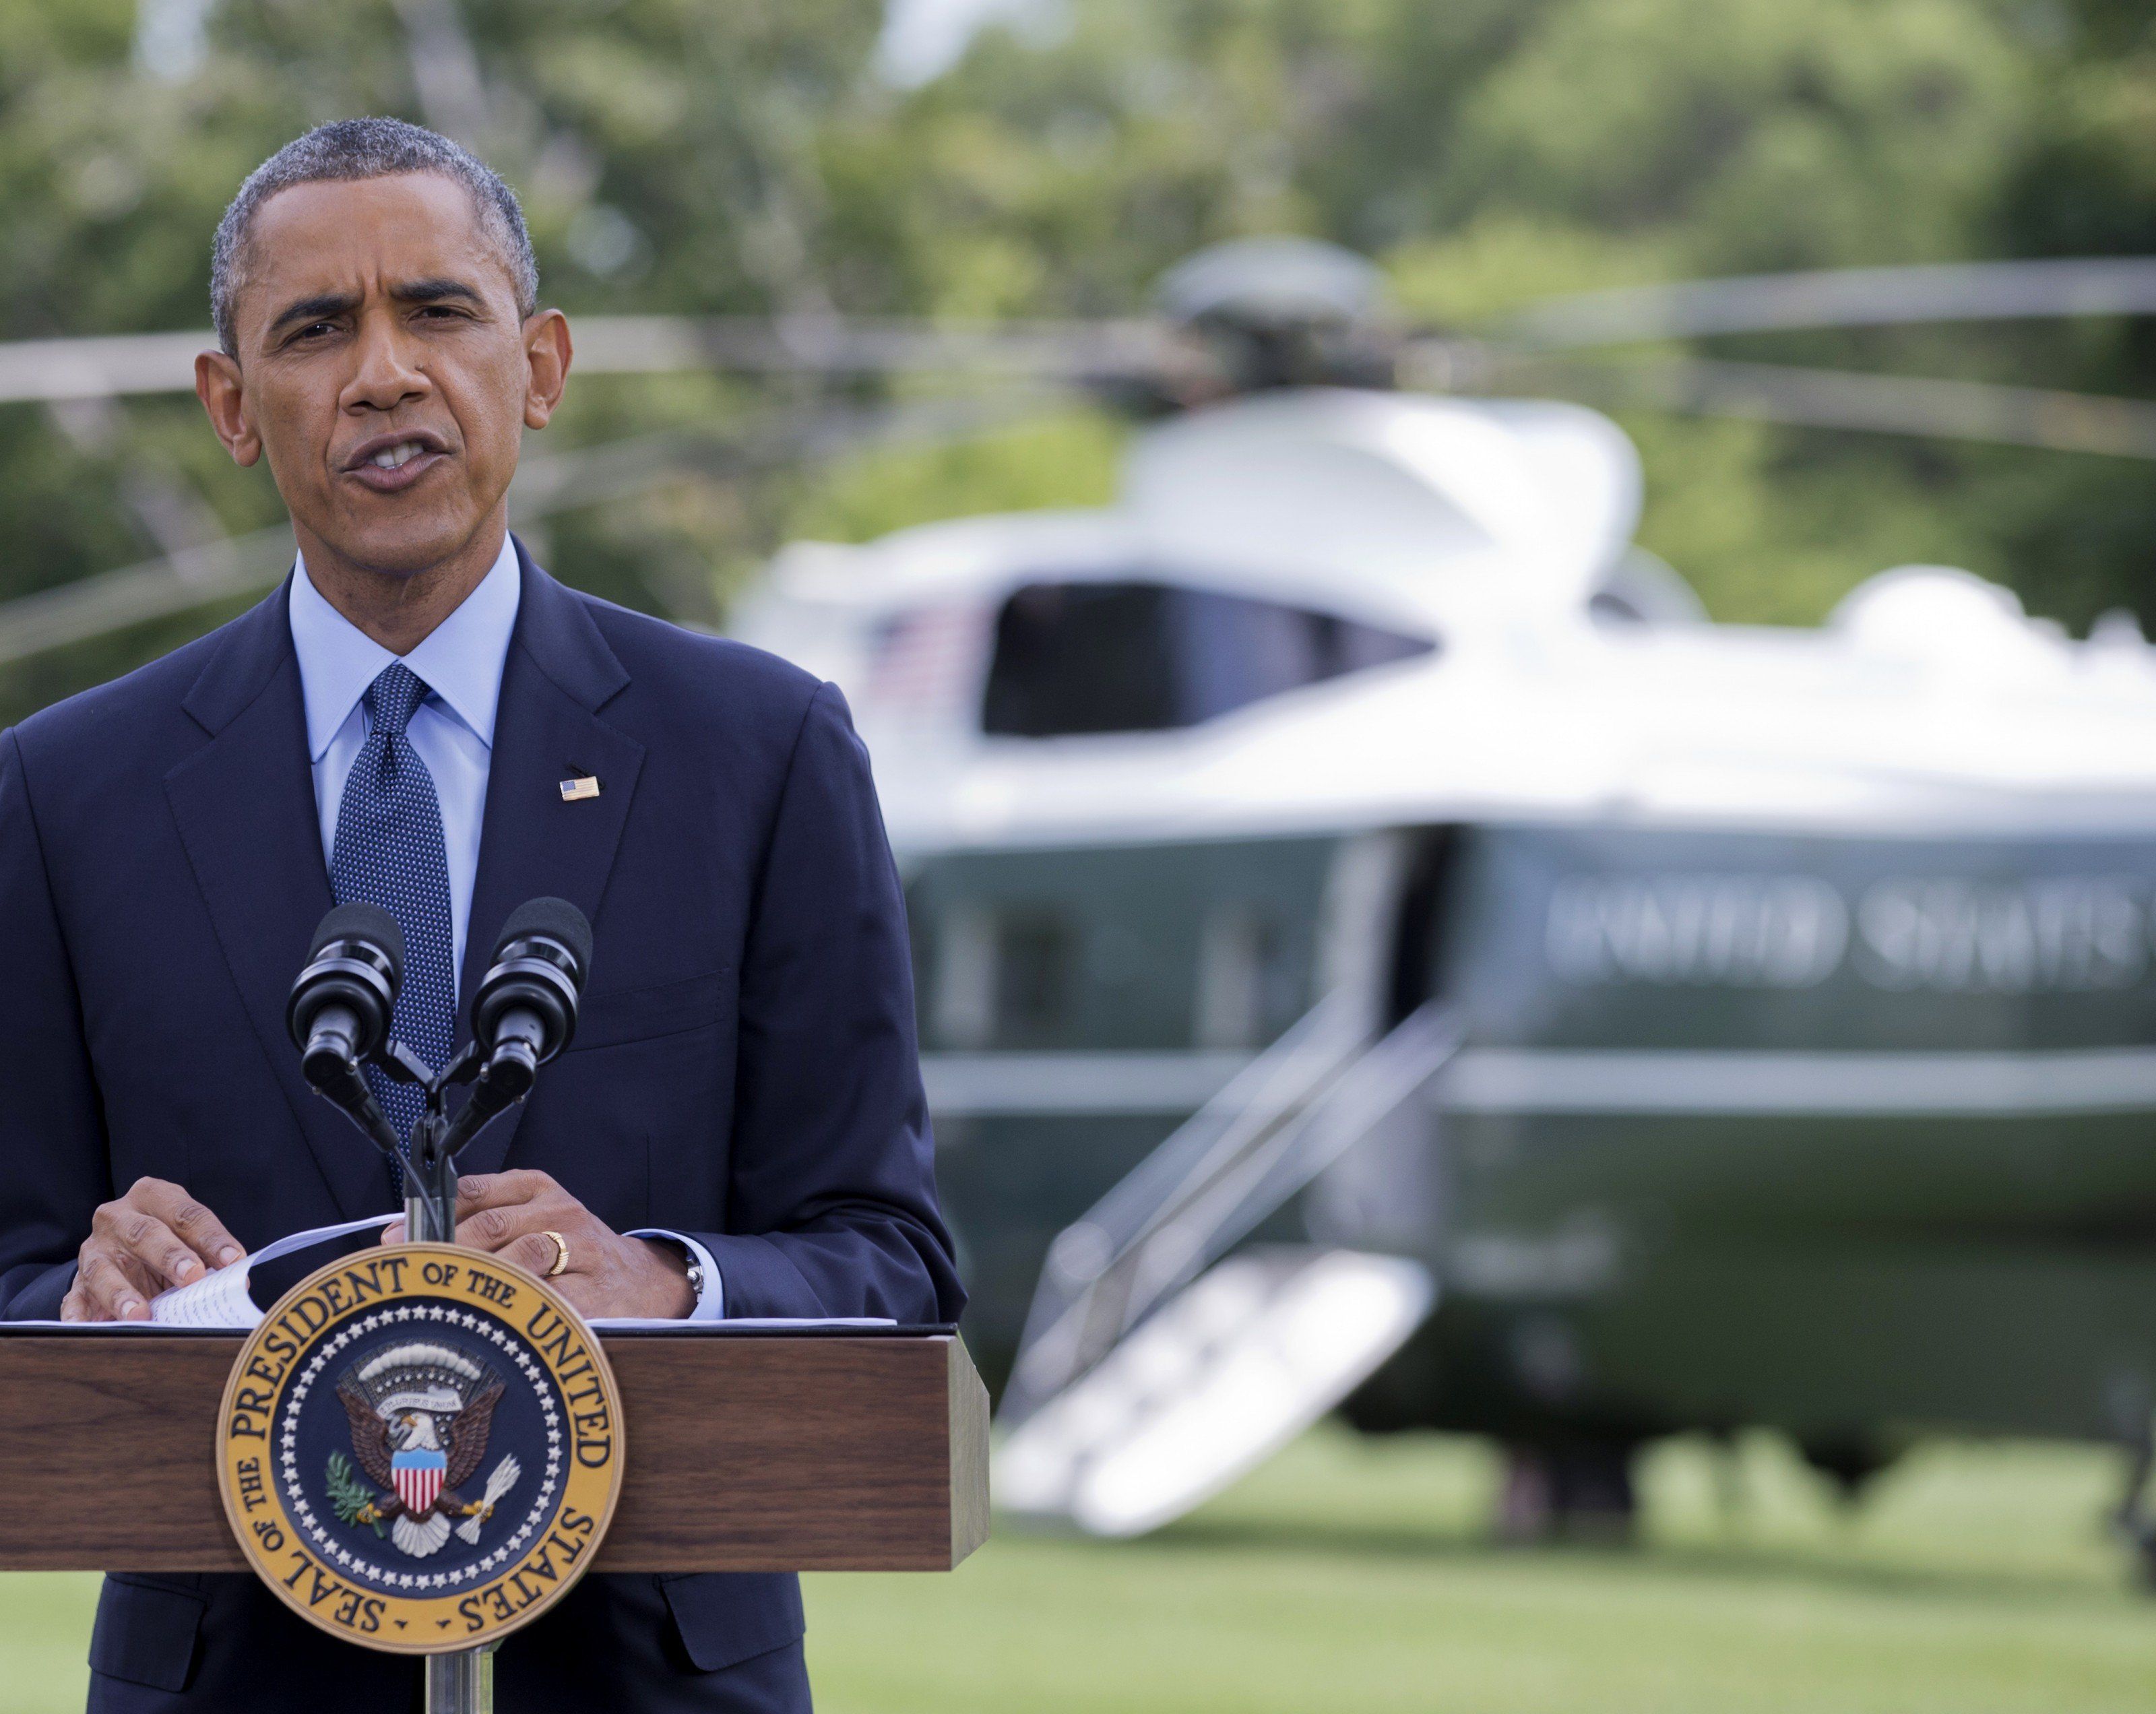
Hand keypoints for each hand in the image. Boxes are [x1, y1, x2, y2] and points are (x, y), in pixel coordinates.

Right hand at [61, 1177, 245, 1321]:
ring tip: (140, 1315)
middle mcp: (117, 1217)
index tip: (233, 1260)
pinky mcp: (77, 1282)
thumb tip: (238, 1285)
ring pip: (103, 1269)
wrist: (121, 1250)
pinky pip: (74, 1299)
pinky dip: (79, 1315)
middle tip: (193, 1276)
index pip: (187, 1214)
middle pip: (144, 1233)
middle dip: (170, 1255)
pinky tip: (86, 1327)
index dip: (211, 1237)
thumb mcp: (187, 1239)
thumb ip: (209, 1256)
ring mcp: (93, 1250)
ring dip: (122, 1293)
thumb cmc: (166, 1241)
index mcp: (152, 1196)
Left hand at [381, 1169, 693, 1319]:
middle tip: (412, 1276)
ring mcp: (581, 1251)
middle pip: (491, 1227)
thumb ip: (475, 1218)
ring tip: (441, 1300)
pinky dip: (513, 1310)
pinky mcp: (594, 1291)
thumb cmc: (572, 1251)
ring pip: (518, 1260)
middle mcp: (561, 1213)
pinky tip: (486, 1321)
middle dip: (445, 1252)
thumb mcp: (531, 1218)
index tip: (396, 1239)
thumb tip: (398, 1232)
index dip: (430, 1215)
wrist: (643, 1280)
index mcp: (538, 1189)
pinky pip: (546, 1300)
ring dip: (474, 1281)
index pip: (475, 1191)